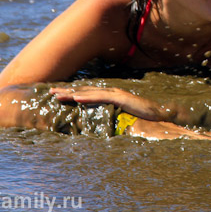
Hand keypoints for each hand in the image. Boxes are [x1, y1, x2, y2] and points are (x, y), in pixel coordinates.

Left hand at [49, 86, 166, 120]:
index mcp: (110, 95)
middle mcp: (111, 91)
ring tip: (58, 95)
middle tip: (51, 92)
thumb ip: (111, 115)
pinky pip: (101, 97)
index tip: (58, 95)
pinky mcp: (120, 98)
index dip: (72, 93)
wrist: (159, 113)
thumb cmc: (143, 116)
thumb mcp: (123, 115)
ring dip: (73, 93)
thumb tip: (99, 121)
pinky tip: (77, 98)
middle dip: (68, 91)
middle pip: (85, 90)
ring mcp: (115, 93)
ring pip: (90, 93)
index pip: (88, 94)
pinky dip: (88, 97)